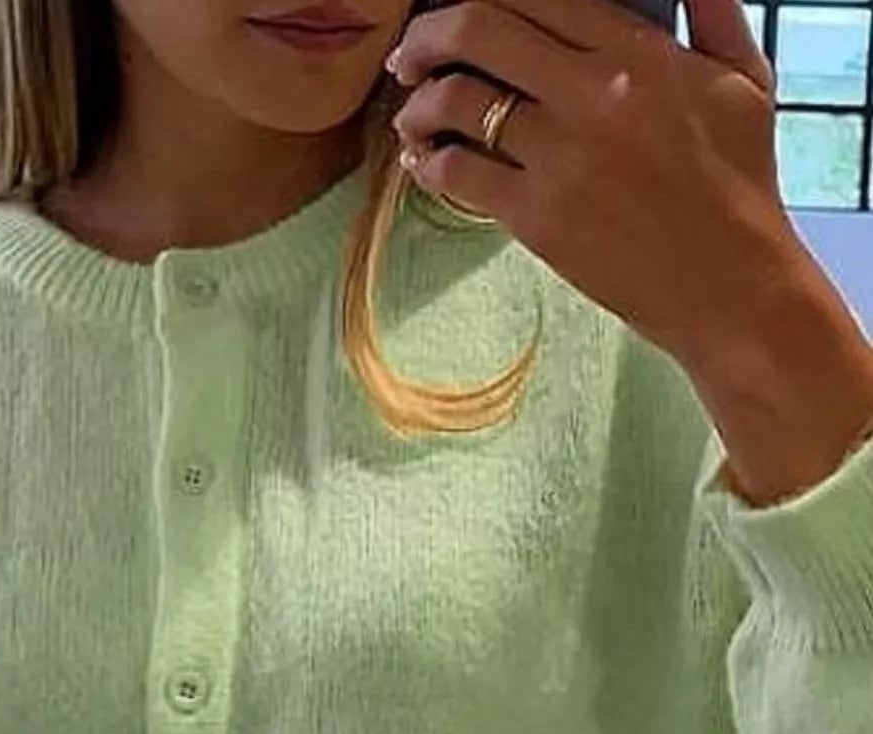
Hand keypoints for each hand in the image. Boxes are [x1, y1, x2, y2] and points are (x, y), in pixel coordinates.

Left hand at [386, 0, 801, 365]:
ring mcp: (561, 156)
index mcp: (640, 52)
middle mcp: (594, 93)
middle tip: (409, 55)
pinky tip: (424, 163)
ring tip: (411, 116)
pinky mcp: (538, 217)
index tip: (456, 15)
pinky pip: (459, 174)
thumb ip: (713, 12)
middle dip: (429, 37)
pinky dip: (429, 163)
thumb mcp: (746, 80)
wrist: (731, 284)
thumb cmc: (740, 187)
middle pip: (481, 32)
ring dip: (419, 106)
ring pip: (459, 103)